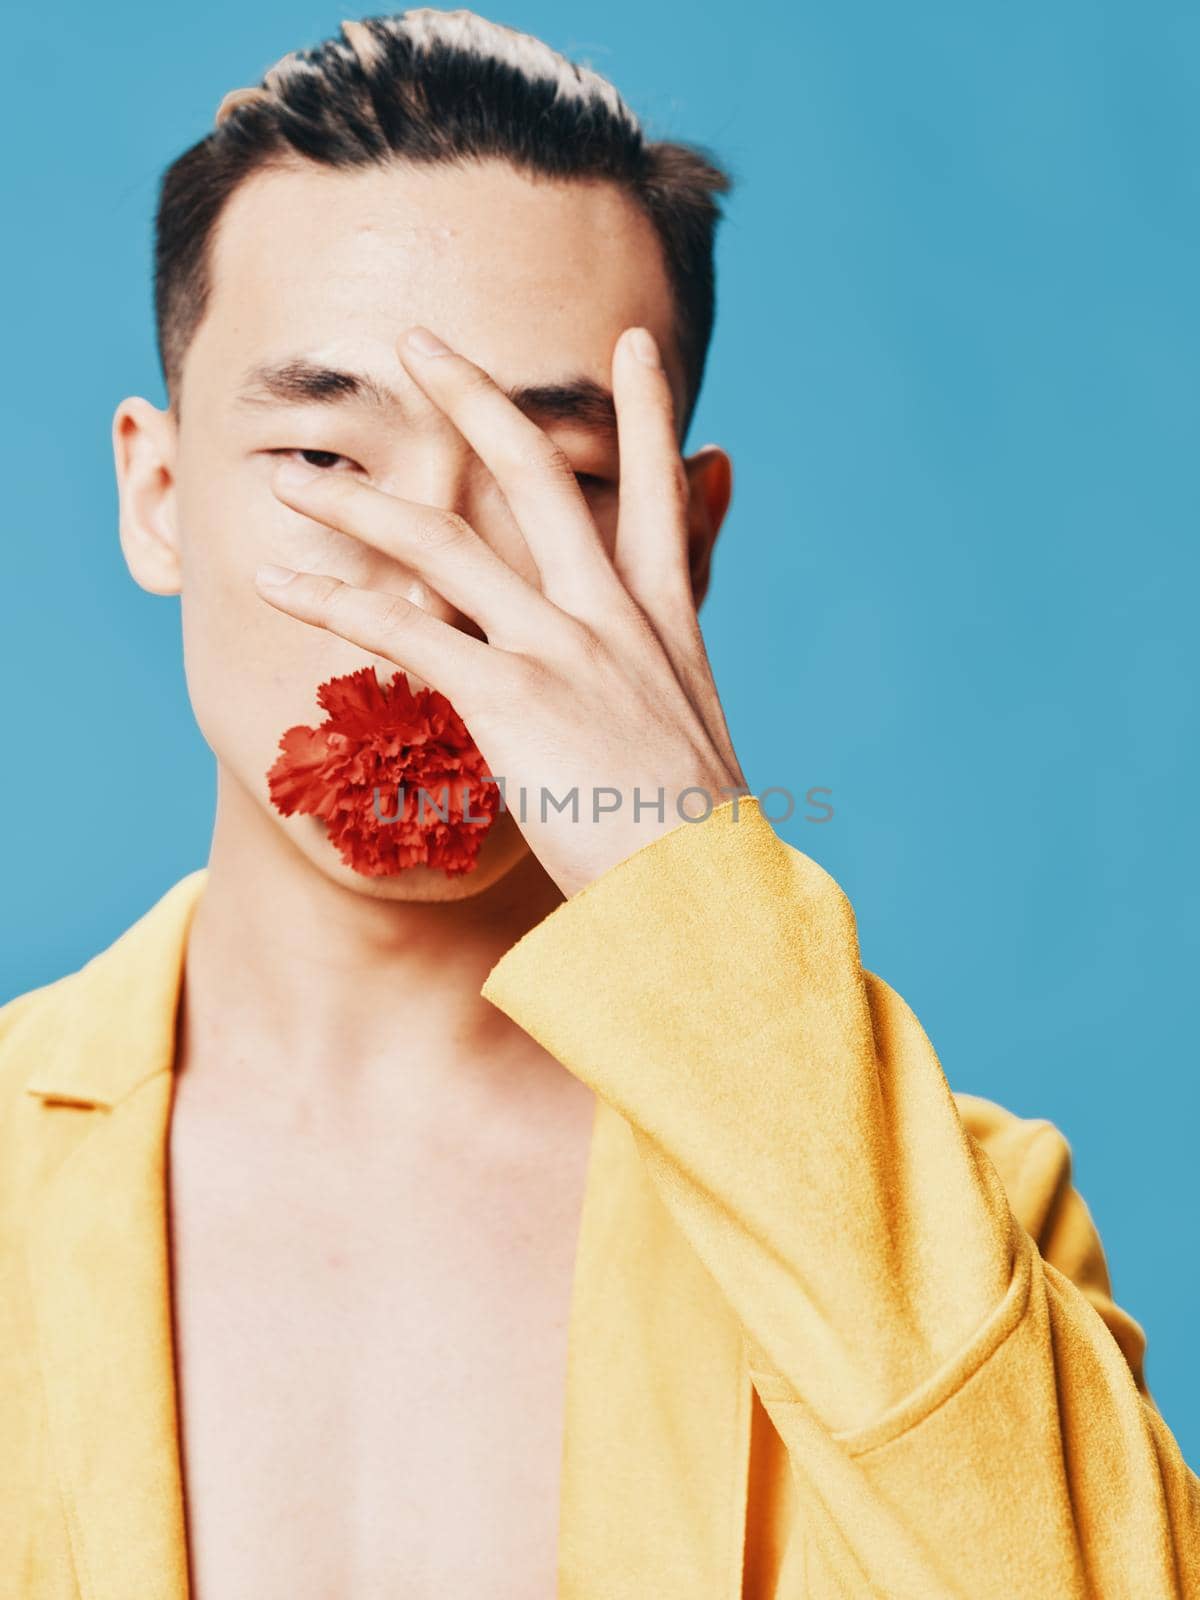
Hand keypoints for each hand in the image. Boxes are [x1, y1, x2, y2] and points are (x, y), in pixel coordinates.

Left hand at [254, 323, 747, 899]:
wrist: (700, 892)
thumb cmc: (694, 831)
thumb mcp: (699, 726)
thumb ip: (678, 658)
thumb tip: (678, 645)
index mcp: (662, 620)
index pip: (659, 493)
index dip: (647, 415)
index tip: (632, 346)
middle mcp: (610, 615)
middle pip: (536, 476)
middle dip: (474, 399)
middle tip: (419, 342)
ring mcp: (560, 649)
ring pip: (445, 545)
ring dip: (360, 506)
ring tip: (292, 478)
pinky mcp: (510, 699)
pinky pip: (404, 632)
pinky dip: (333, 604)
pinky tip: (278, 583)